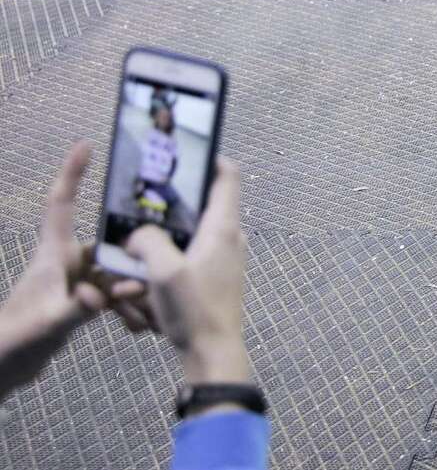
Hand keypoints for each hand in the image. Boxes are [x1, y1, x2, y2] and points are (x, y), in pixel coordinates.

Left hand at [0, 143, 144, 399]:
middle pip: (107, 244)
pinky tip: (137, 323)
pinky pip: (113, 295)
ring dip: (130, 289)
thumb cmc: (16, 338)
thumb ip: (80, 306)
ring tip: (143, 311)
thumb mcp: (49, 322)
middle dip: (131, 255)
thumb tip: (107, 294)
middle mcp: (66, 262)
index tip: (85, 145)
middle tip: (154, 268)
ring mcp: (75, 282)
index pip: (60, 204)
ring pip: (115, 272)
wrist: (2, 368)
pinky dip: (126, 307)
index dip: (71, 173)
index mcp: (53, 255)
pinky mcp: (81, 302)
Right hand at [122, 158, 250, 384]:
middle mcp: (229, 238)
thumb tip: (139, 235)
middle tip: (142, 203)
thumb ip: (147, 241)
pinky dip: (167, 262)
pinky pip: (189, 257)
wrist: (213, 353)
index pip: (228, 176)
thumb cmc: (194, 310)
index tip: (181, 154)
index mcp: (224, 227)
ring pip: (191, 234)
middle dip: (172, 204)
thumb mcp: (163, 271)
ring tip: (134, 252)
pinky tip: (142, 279)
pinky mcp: (215, 277)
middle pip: (204, 204)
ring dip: (163, 240)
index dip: (209, 159)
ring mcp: (224, 258)